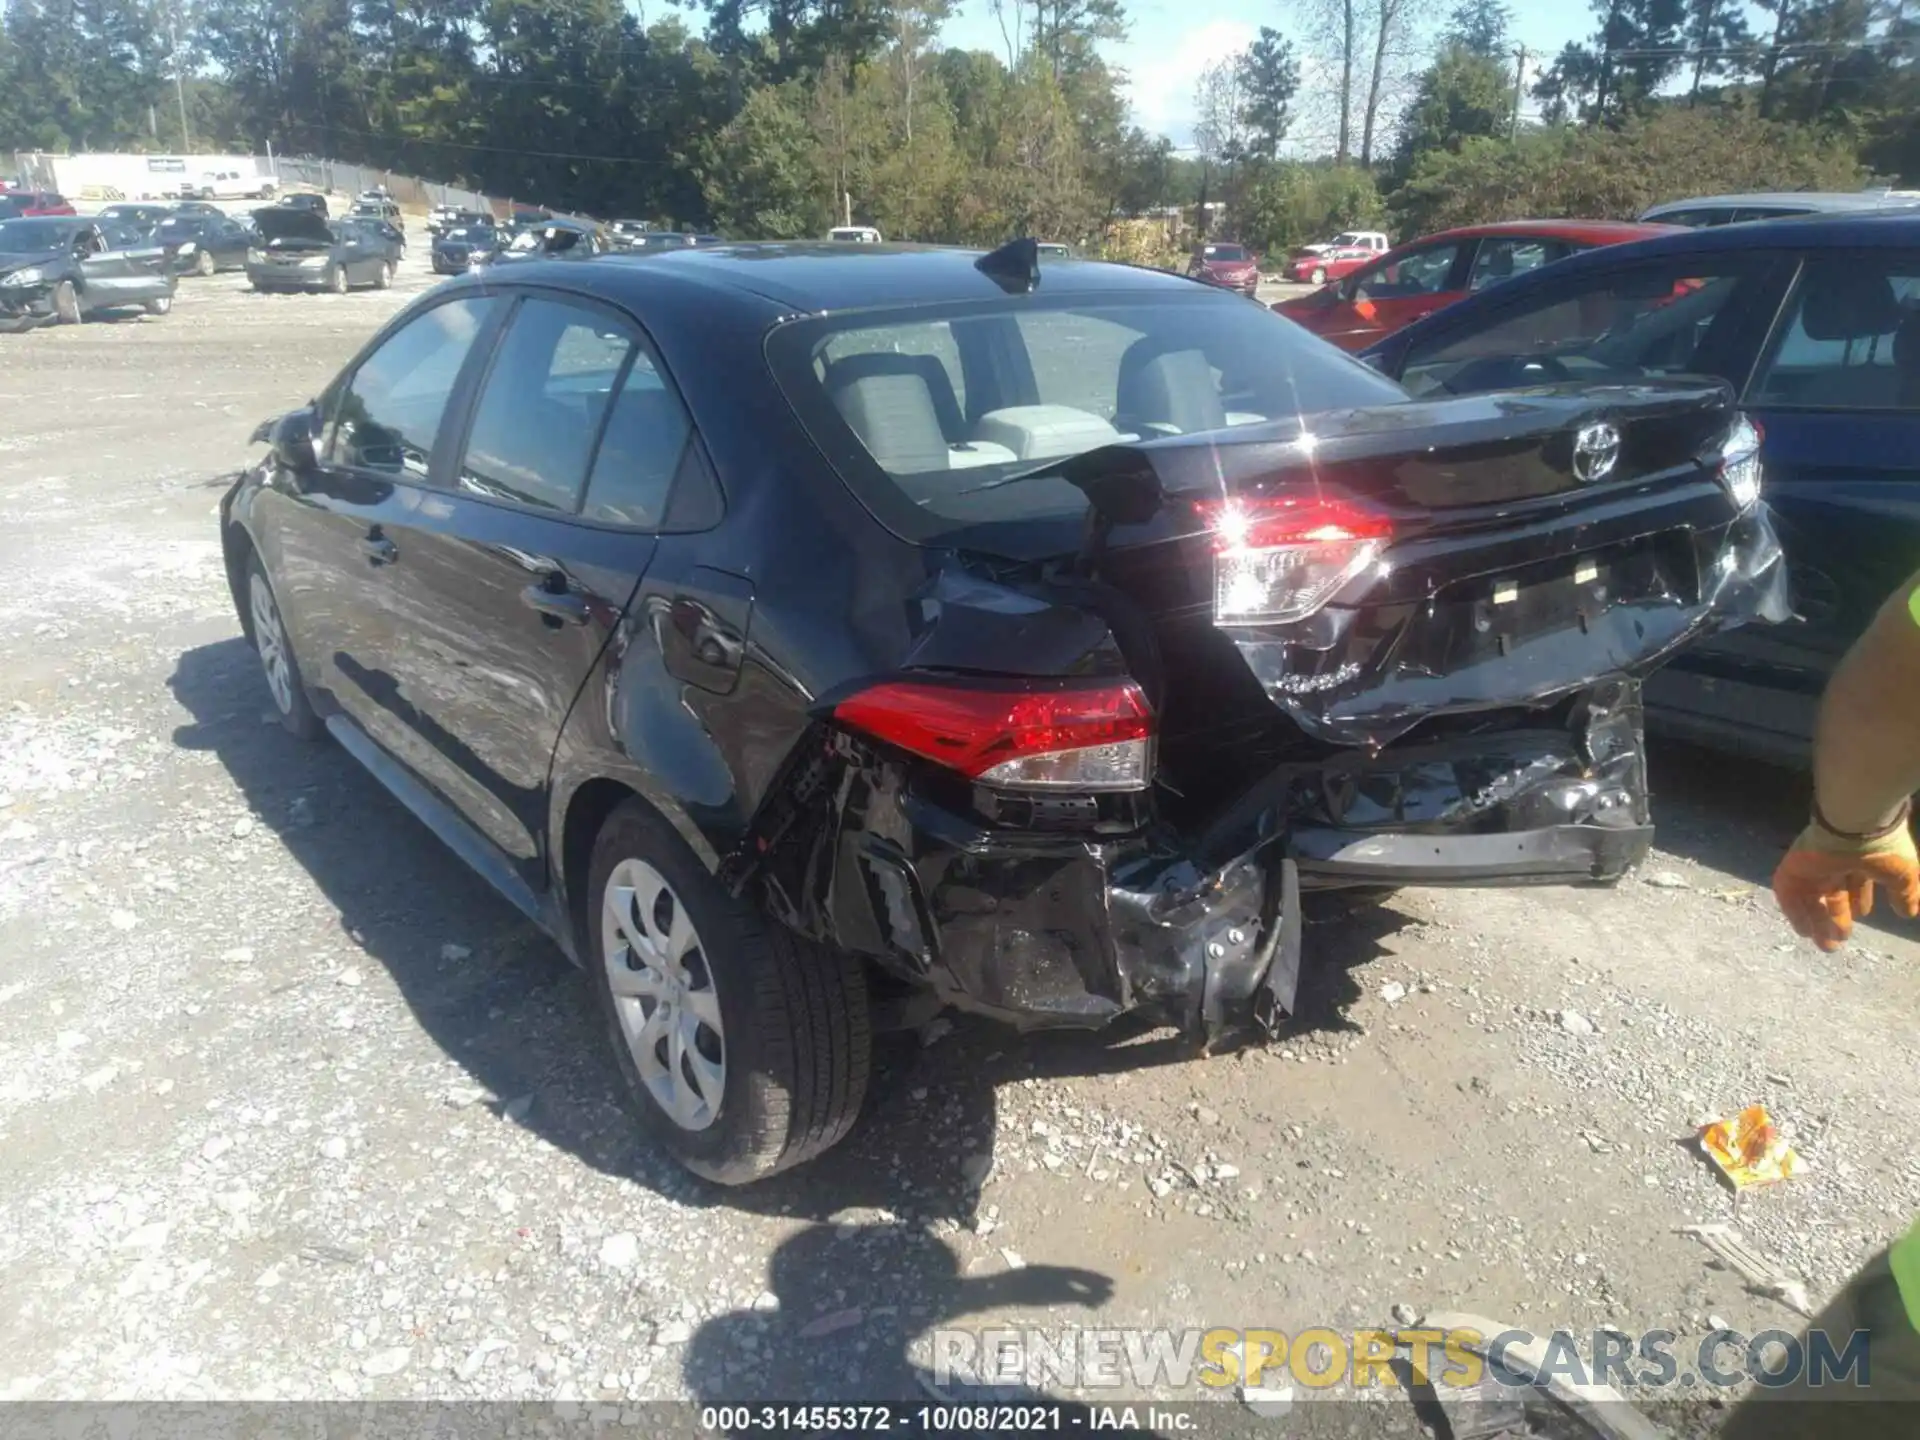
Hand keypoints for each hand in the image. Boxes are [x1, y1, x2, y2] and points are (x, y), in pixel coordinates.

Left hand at [1772, 816, 1919, 950]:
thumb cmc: (1882, 847)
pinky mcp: (1793, 866)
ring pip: (1810, 896)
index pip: (1855, 881)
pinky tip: (1804, 931)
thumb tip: (1908, 912)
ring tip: (1826, 945)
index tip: (1862, 916)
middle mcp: (1834, 861)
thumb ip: (1904, 893)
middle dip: (1836, 918)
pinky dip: (1795, 912)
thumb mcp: (1902, 874)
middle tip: (1838, 942)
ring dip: (1817, 921)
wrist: (1854, 823)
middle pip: (1831, 893)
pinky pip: (1789, 893)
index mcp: (1859, 858)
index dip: (1858, 900)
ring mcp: (1812, 863)